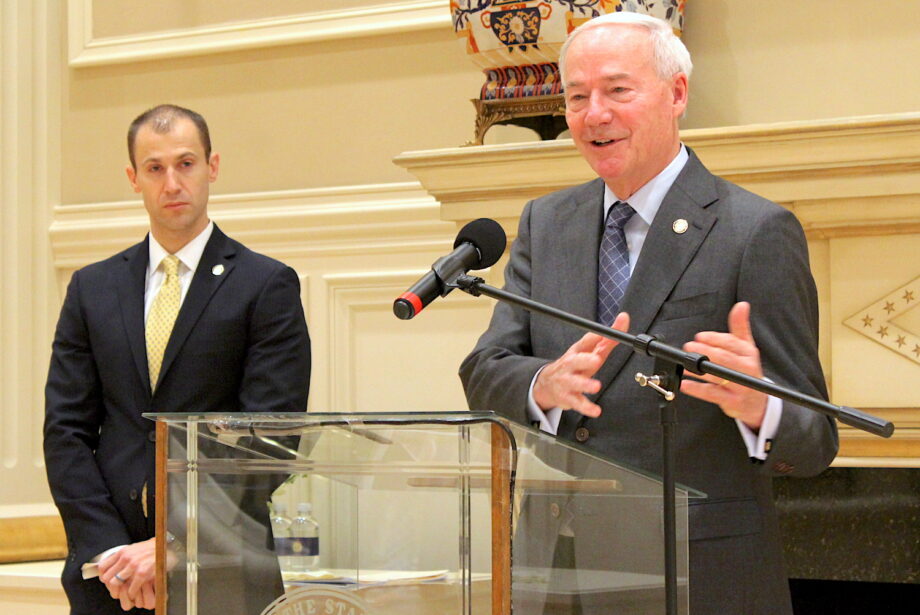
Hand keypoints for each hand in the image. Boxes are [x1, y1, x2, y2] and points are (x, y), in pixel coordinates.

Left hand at [98, 537, 156, 609]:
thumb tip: (113, 566)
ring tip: (125, 591)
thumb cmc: (153, 549)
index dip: (103, 576)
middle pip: (107, 577)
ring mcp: (133, 565)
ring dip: (119, 590)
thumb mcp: (134, 549)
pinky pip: (130, 588)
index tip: (108, 580)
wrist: (168, 547)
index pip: (102, 567)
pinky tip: (135, 592)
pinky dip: (131, 593)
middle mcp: (126, 557)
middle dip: (110, 585)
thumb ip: (123, 557)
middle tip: (117, 588)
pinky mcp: (142, 572)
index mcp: (123, 551)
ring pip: (115, 583)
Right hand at [533, 312, 628, 415]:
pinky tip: (596, 411)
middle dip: (584, 360)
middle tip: (596, 360)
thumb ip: (608, 338)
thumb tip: (624, 319)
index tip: (606, 334)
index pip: (584, 342)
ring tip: (596, 386)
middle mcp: (570, 365)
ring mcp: (567, 382)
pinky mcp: (568, 398)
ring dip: (585, 384)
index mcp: (576, 352)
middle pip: (575, 361)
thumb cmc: (574, 366)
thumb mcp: (589, 352)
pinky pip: (577, 403)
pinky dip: (586, 408)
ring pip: (575, 383)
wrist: (547, 384)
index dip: (594, 338)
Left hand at [680, 302, 767, 430]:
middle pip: (725, 358)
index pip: (732, 343)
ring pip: (718, 376)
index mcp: (749, 353)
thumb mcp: (746, 347)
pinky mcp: (732, 401)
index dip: (714, 339)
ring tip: (684, 365)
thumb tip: (741, 305)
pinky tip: (686, 384)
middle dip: (705, 351)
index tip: (699, 337)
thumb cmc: (747, 371)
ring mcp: (740, 386)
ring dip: (698, 369)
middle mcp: (747, 369)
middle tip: (689, 347)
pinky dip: (697, 389)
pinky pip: (713, 394)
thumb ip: (740, 326)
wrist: (757, 402)